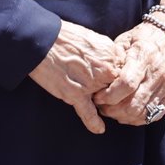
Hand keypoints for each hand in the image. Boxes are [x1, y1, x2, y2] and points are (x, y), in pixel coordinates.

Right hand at [28, 20, 123, 134]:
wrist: (39, 38)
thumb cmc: (62, 35)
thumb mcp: (92, 38)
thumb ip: (107, 52)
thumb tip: (114, 61)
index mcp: (112, 55)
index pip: (125, 74)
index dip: (118, 79)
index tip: (111, 80)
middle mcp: (106, 71)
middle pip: (117, 89)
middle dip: (111, 92)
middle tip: (102, 91)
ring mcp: (92, 84)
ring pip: (105, 102)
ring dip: (103, 105)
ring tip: (97, 103)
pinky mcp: (75, 94)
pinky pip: (88, 113)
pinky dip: (93, 123)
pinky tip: (99, 129)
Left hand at [96, 22, 164, 125]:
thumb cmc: (142, 38)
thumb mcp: (124, 41)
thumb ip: (113, 60)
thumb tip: (98, 78)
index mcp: (144, 57)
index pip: (126, 84)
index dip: (109, 95)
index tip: (96, 97)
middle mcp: (158, 73)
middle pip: (134, 103)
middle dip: (113, 109)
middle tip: (101, 107)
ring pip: (144, 112)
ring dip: (124, 117)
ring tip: (111, 111)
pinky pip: (155, 114)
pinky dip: (138, 119)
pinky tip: (126, 114)